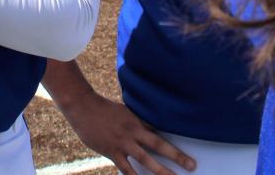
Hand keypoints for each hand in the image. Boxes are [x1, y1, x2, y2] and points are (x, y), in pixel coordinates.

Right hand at [42, 60, 195, 174]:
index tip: (188, 153)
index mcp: (137, 121)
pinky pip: (125, 169)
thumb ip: (136, 124)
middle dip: (176, 157)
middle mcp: (133, 132)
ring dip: (160, 172)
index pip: (160, 134)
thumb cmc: (102, 108)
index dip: (175, 144)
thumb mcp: (123, 113)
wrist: (82, 106)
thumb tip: (150, 132)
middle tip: (192, 166)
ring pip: (145, 160)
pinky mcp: (111, 152)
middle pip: (158, 146)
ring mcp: (122, 143)